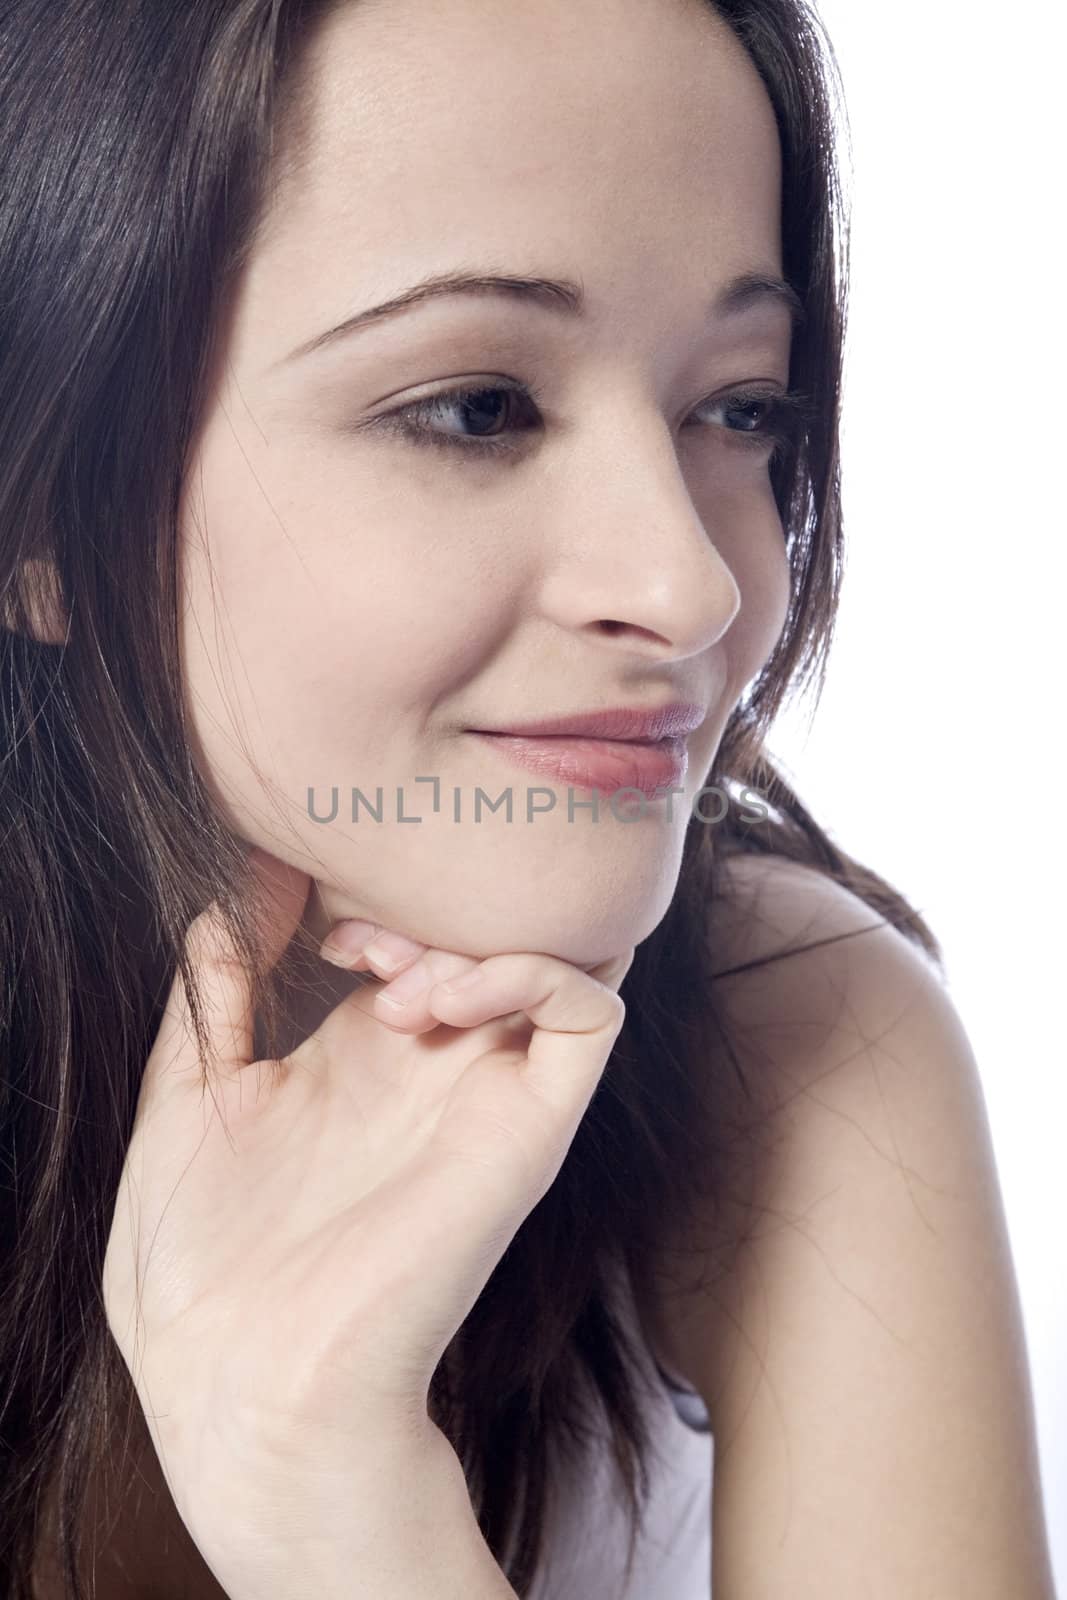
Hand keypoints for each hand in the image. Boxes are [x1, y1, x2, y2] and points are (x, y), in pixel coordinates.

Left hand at [101, 847, 632, 1596]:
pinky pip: (590, 1012)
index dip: (370, 898)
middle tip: (356, 944)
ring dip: (478, 935)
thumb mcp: (185, 1100)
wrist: (247, 1386)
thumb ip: (212, 992)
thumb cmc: (203, 1269)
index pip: (410, 935)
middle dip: (426, 906)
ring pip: (553, 952)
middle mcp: (434, 1067)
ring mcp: (487, 1094)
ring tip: (397, 986)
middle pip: (484, 932)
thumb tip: (233, 891)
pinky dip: (535, 970)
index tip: (307, 916)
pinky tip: (444, 999)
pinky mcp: (529, 1129)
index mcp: (361, 1059)